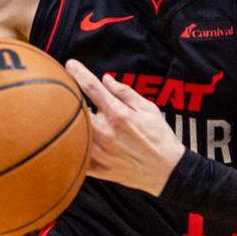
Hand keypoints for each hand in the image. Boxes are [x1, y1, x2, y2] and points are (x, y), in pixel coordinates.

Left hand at [65, 60, 184, 195]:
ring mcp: (99, 152)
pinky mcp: (97, 168)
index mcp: (118, 114)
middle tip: (70, 94)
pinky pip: (76, 155)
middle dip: (71, 97)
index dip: (78, 72)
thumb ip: (125, 92)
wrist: (167, 171)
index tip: (69, 64)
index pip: (91, 87)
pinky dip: (74, 145)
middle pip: (76, 108)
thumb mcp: (148, 108)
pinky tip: (77, 139)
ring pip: (74, 131)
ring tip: (75, 116)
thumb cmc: (160, 137)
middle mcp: (105, 132)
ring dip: (73, 121)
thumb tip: (105, 79)